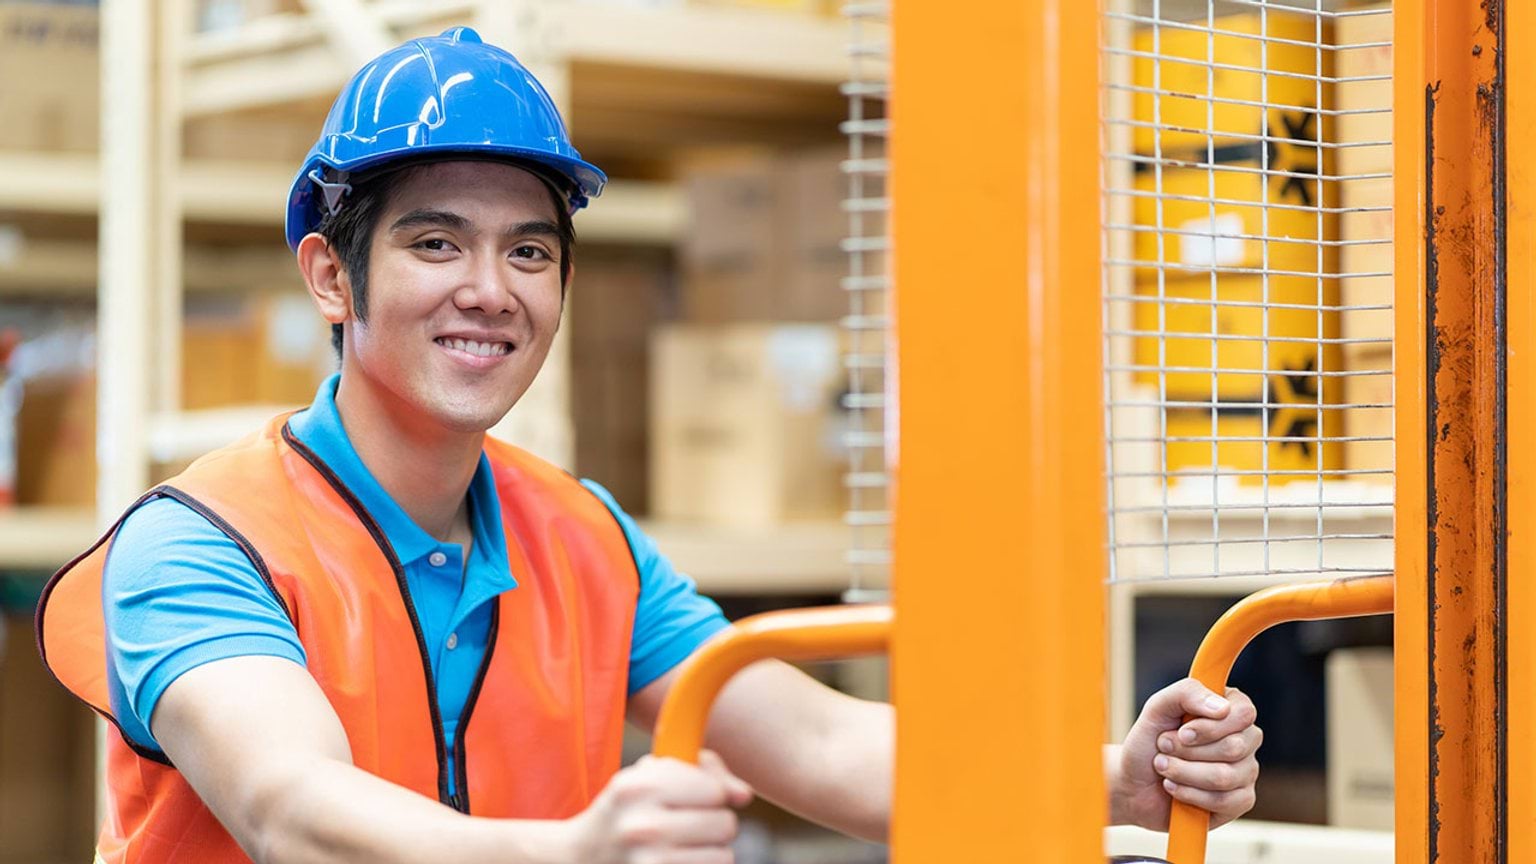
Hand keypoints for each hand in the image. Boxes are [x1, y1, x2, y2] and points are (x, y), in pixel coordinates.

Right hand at [569, 751, 752, 863]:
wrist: (579, 860)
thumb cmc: (625, 811)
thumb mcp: (649, 775)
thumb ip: (703, 770)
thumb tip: (744, 795)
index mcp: (639, 788)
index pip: (714, 790)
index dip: (708, 794)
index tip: (690, 799)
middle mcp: (643, 827)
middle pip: (725, 824)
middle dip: (713, 824)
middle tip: (685, 827)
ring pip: (724, 856)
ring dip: (710, 853)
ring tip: (680, 848)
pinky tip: (678, 863)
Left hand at [1109, 679, 1261, 830]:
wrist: (1134, 782)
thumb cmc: (1149, 742)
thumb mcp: (1158, 707)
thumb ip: (1187, 693)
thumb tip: (1223, 708)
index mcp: (1231, 708)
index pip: (1244, 713)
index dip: (1210, 726)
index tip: (1182, 732)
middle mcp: (1245, 738)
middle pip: (1234, 747)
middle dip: (1187, 751)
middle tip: (1164, 747)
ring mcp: (1246, 771)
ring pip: (1225, 776)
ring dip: (1183, 772)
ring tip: (1163, 766)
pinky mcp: (1240, 801)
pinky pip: (1224, 801)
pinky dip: (1189, 794)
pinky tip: (1174, 788)